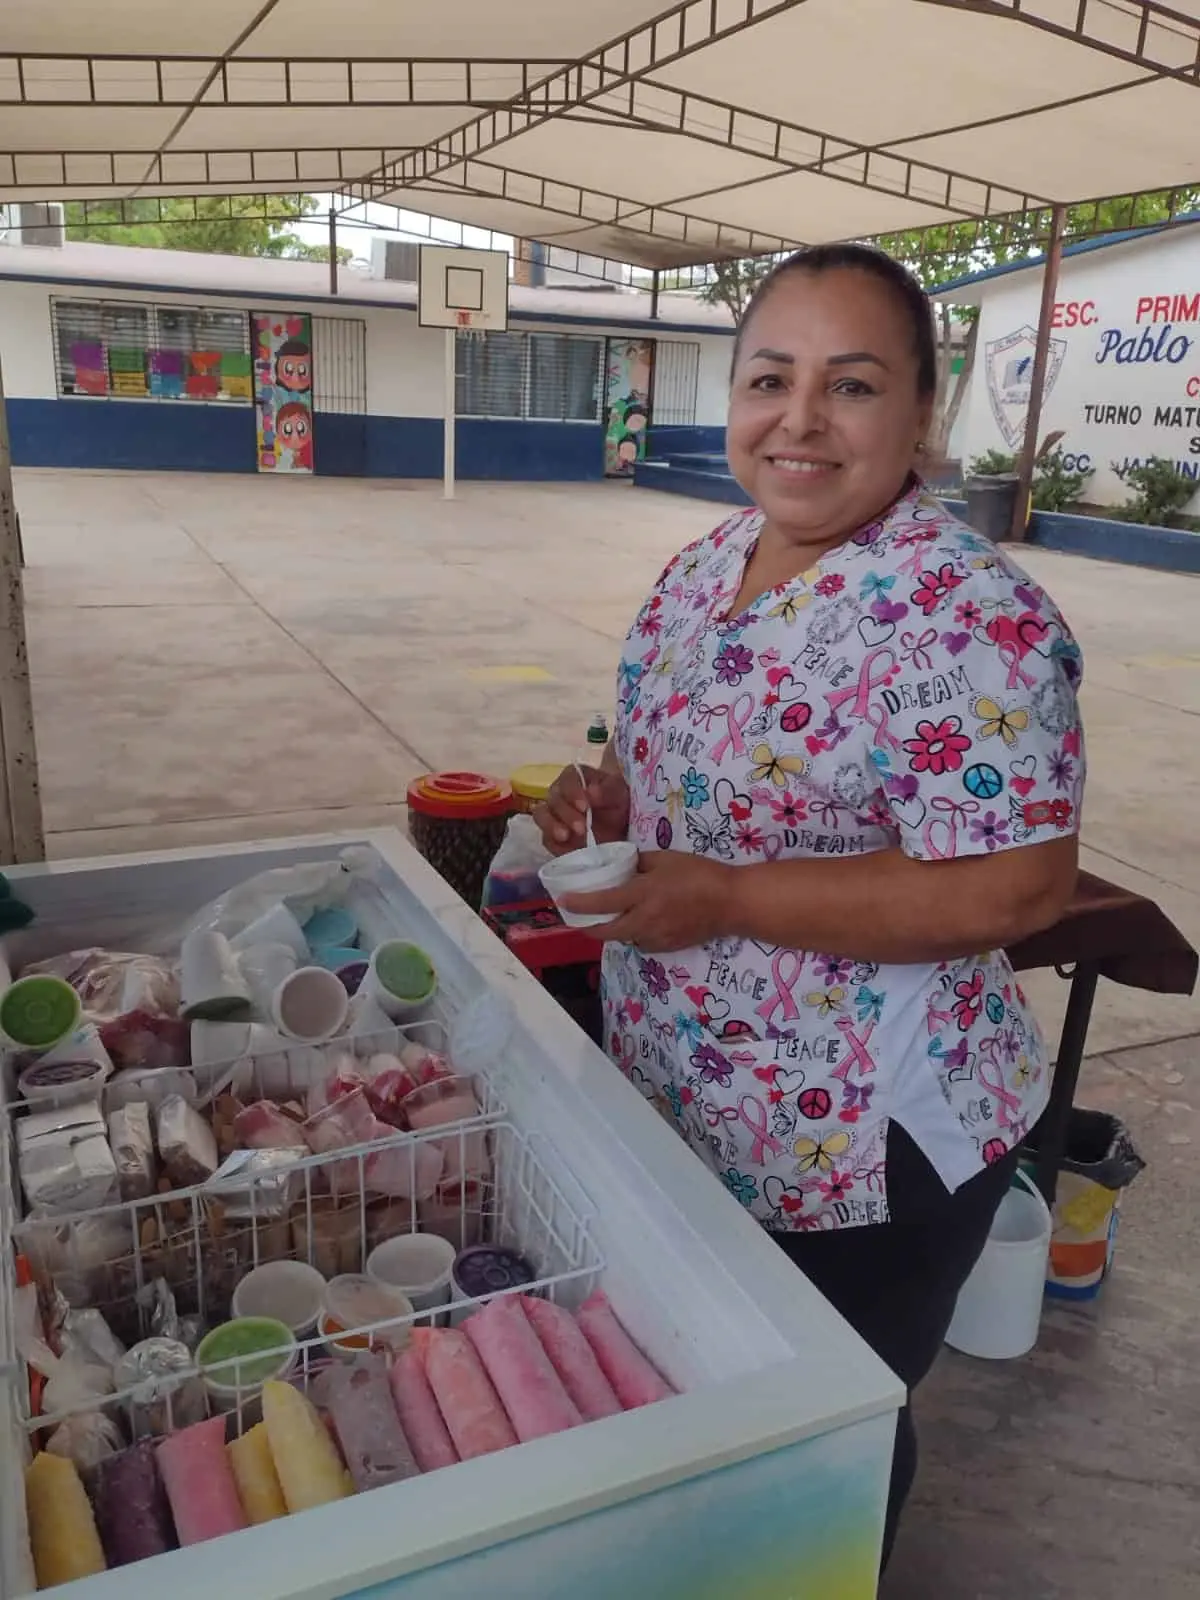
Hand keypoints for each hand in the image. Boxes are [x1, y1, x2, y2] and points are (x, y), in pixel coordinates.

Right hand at [534, 764, 630, 856]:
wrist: (621, 830)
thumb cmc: (619, 804)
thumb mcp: (621, 795)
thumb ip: (608, 792)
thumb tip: (591, 791)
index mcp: (576, 778)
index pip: (567, 779)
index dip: (572, 792)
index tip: (584, 806)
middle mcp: (560, 793)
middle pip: (553, 799)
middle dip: (566, 814)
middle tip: (581, 827)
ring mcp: (553, 815)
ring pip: (541, 816)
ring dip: (551, 825)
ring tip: (565, 836)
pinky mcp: (552, 837)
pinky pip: (547, 839)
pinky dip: (555, 845)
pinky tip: (567, 850)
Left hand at [562, 851, 735, 952]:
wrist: (731, 903)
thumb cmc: (700, 874)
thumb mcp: (666, 859)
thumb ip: (639, 863)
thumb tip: (622, 865)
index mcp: (644, 894)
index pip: (603, 902)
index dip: (579, 903)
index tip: (563, 900)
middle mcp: (645, 920)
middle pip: (606, 931)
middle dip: (587, 927)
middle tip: (578, 918)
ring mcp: (656, 937)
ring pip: (624, 938)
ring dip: (613, 930)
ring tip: (611, 917)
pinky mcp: (667, 947)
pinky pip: (642, 943)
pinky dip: (635, 934)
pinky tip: (641, 922)